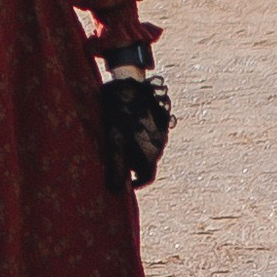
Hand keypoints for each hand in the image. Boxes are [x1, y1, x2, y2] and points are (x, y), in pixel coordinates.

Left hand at [100, 69, 171, 193]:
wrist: (130, 86)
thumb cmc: (120, 115)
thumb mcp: (115, 142)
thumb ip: (117, 167)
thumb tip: (115, 190)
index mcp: (151, 154)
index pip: (146, 178)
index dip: (135, 183)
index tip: (124, 183)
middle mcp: (160, 145)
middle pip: (147, 164)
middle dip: (133, 165)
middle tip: (117, 160)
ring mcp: (161, 132)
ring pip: (150, 149)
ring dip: (137, 151)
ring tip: (120, 143)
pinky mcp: (160, 120)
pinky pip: (152, 136)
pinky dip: (141, 138)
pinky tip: (128, 129)